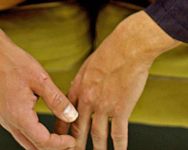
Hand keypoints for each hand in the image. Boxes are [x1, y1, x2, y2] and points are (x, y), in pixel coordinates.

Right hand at [0, 16, 78, 149]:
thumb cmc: (16, 63)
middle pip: (33, 147)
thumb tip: (71, 116)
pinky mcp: (4, 115)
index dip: (59, 145)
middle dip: (52, 148)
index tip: (72, 141)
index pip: (42, 141)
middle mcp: (9, 121)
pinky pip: (20, 133)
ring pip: (25, 142)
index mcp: (19, 115)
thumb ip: (57, 101)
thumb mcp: (42, 80)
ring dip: (43, 144)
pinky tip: (45, 130)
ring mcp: (5, 119)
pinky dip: (34, 136)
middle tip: (69, 145)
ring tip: (60, 140)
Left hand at [53, 11, 179, 149]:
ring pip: (97, 136)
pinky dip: (119, 146)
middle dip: (75, 146)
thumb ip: (83, 81)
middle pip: (78, 130)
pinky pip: (118, 134)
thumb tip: (80, 89)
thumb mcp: (89, 65)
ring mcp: (103, 106)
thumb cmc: (111, 51)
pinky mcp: (121, 108)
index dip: (61, 131)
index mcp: (78, 88)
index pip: (65, 116)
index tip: (59, 141)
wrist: (128, 47)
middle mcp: (87, 100)